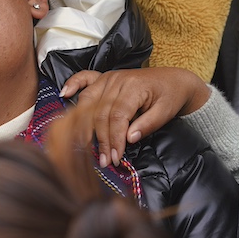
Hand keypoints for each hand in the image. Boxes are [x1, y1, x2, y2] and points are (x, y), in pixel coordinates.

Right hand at [61, 67, 209, 166]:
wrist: (174, 80)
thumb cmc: (170, 96)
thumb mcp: (166, 112)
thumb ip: (147, 125)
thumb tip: (129, 139)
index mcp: (133, 86)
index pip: (118, 116)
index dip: (114, 138)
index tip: (115, 157)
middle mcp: (117, 79)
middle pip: (101, 112)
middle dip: (101, 139)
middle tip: (104, 160)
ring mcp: (108, 77)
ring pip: (89, 101)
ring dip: (85, 123)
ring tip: (84, 144)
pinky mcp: (104, 78)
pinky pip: (84, 78)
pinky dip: (73, 84)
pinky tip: (64, 94)